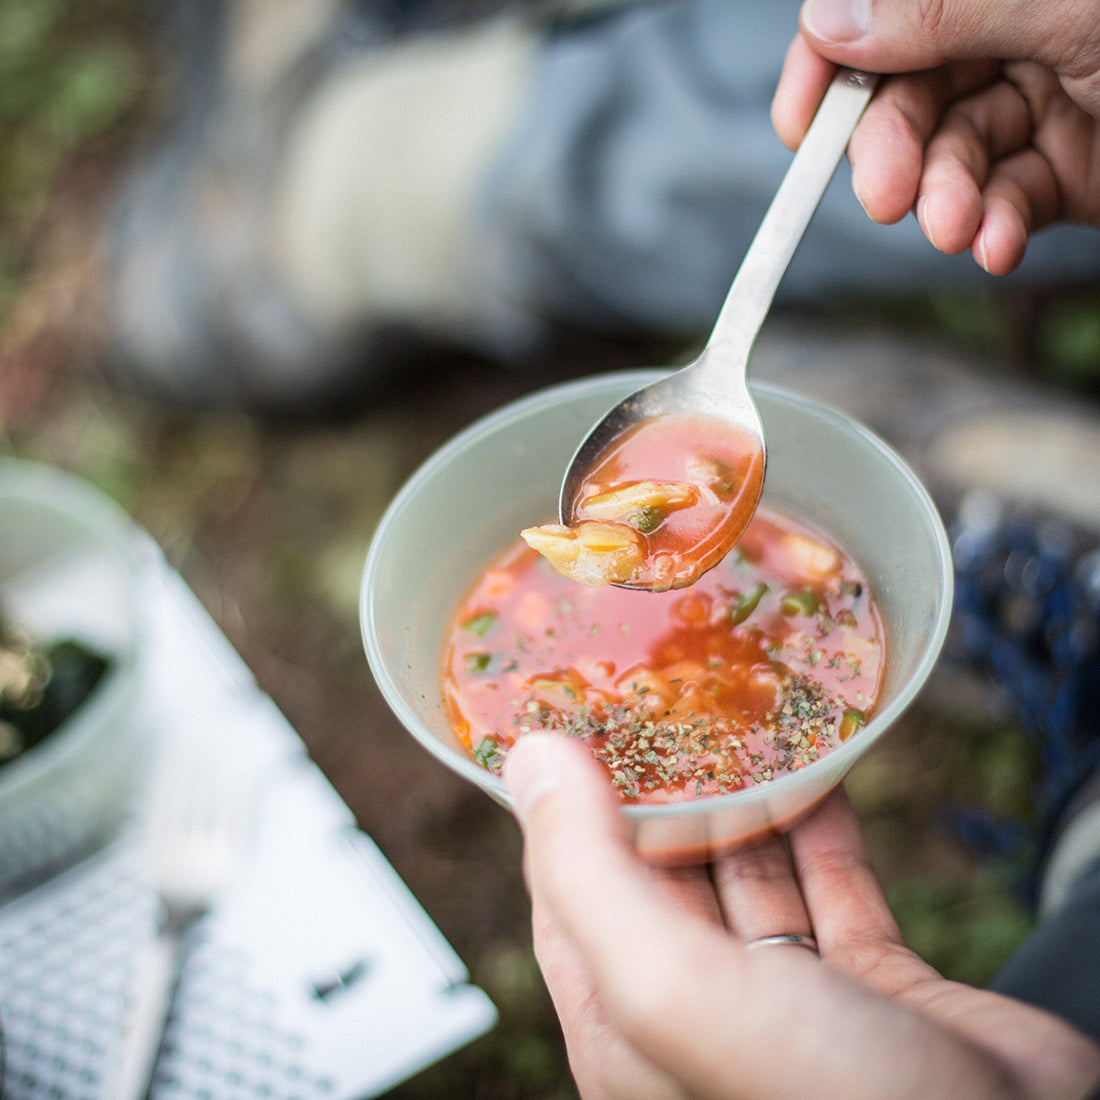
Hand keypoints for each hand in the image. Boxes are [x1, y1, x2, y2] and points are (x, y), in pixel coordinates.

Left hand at [505, 733, 1099, 1099]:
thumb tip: (530, 760)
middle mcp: (702, 1014)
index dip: (562, 811)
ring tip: (732, 712)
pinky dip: (821, 821)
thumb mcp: (672, 986)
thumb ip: (589, 873)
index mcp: (629, 1027)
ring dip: (742, 796)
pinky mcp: (875, 985)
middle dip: (657, 789)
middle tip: (657, 697)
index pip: (568, 898)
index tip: (568, 724)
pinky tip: (816, 760)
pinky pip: (833, 881)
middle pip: (661, 875)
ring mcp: (792, 1000)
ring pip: (750, 871)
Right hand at [770, 0, 1099, 274]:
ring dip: (941, 201)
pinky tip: (994, 245)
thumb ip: (946, 9)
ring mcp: (1042, 102)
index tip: (798, 125)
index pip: (885, 12)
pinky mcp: (1066, 170)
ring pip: (950, 156)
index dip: (829, 63)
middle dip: (888, 153)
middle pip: (908, 95)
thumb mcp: (1066, 6)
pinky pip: (1004, 201)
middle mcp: (1015, 33)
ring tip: (953, 230)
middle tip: (882, 197)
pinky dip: (991, 231)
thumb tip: (831, 19)